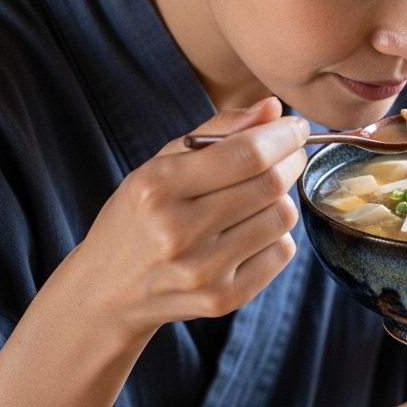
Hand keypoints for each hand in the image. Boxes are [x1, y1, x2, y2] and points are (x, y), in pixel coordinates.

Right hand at [71, 95, 308, 334]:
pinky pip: (282, 253)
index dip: (284, 135)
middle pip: (271, 185)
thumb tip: (273, 108)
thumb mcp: (162, 164)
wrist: (110, 290)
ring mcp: (203, 270)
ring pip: (282, 218)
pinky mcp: (224, 298)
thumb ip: (218, 130)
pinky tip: (251, 230)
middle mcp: (178, 231)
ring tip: (261, 195)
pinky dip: (277, 234)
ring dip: (282, 198)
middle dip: (292, 161)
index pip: (247, 154)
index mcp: (157, 187)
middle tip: (290, 154)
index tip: (297, 126)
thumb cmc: (142, 215)